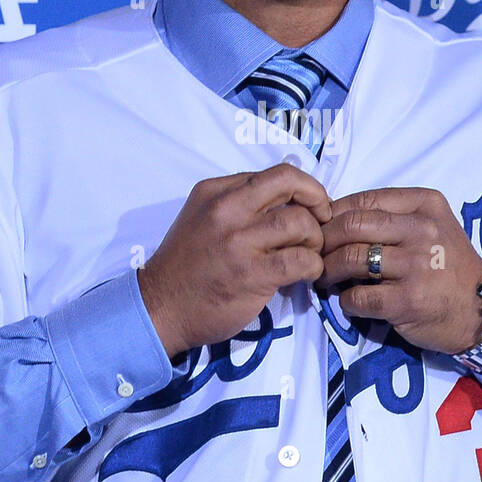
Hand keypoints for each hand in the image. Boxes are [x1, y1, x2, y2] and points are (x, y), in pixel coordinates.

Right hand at [138, 163, 330, 359]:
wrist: (160, 307)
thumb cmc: (185, 265)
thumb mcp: (201, 217)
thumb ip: (238, 204)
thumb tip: (286, 200)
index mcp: (216, 191)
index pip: (275, 173)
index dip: (304, 187)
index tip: (312, 204)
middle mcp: (226, 209)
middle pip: (291, 185)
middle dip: (317, 202)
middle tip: (321, 223)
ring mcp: (238, 242)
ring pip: (300, 222)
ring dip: (315, 239)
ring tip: (309, 253)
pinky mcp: (251, 274)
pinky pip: (300, 260)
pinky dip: (312, 266)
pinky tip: (306, 273)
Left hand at [316, 187, 481, 355]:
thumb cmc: (449, 265)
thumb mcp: (432, 226)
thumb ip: (392, 216)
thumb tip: (334, 217)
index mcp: (425, 205)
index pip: (364, 200)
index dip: (333, 213)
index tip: (322, 227)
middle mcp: (422, 230)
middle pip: (351, 226)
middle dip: (324, 240)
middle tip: (314, 253)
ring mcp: (417, 266)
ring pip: (351, 259)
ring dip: (328, 270)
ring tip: (325, 277)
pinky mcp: (408, 301)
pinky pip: (358, 296)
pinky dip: (345, 300)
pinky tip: (348, 301)